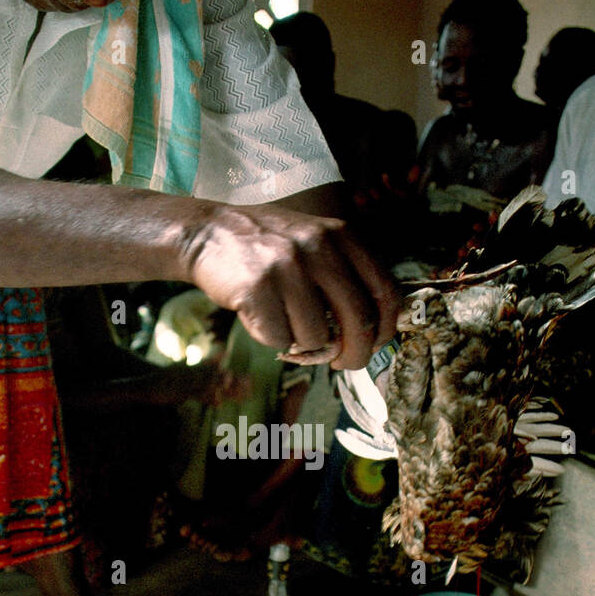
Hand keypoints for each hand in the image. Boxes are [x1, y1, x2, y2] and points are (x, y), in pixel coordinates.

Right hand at [183, 205, 400, 369]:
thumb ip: (344, 275)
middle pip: (359, 320)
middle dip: (355, 354)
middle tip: (344, 363)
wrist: (208, 232)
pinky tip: (261, 316)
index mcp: (341, 236)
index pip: (384, 291)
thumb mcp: (315, 242)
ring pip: (317, 336)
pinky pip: (280, 339)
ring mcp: (287, 267)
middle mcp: (319, 248)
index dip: (385, 328)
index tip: (375, 343)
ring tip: (286, 322)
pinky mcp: (257, 288)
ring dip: (303, 344)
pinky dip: (272, 338)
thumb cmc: (268, 247)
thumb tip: (370, 331)